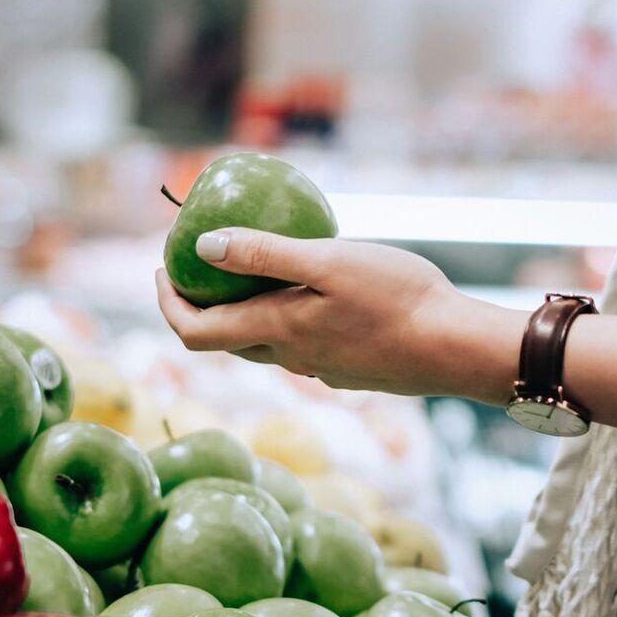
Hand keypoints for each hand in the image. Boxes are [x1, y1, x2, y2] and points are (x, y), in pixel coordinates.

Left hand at [155, 229, 522, 402]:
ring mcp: (321, 369)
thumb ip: (265, 254)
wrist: (456, 348)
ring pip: (264, 345)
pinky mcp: (348, 369)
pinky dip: (284, 318)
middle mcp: (291, 359)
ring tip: (250, 271)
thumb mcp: (329, 261)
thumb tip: (203, 247)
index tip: (161, 270)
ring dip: (242, 313)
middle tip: (195, 266)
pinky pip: (300, 345)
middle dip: (199, 306)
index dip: (166, 305)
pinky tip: (310, 290)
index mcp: (277, 332)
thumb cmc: (398, 298)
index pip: (195, 333)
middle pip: (223, 341)